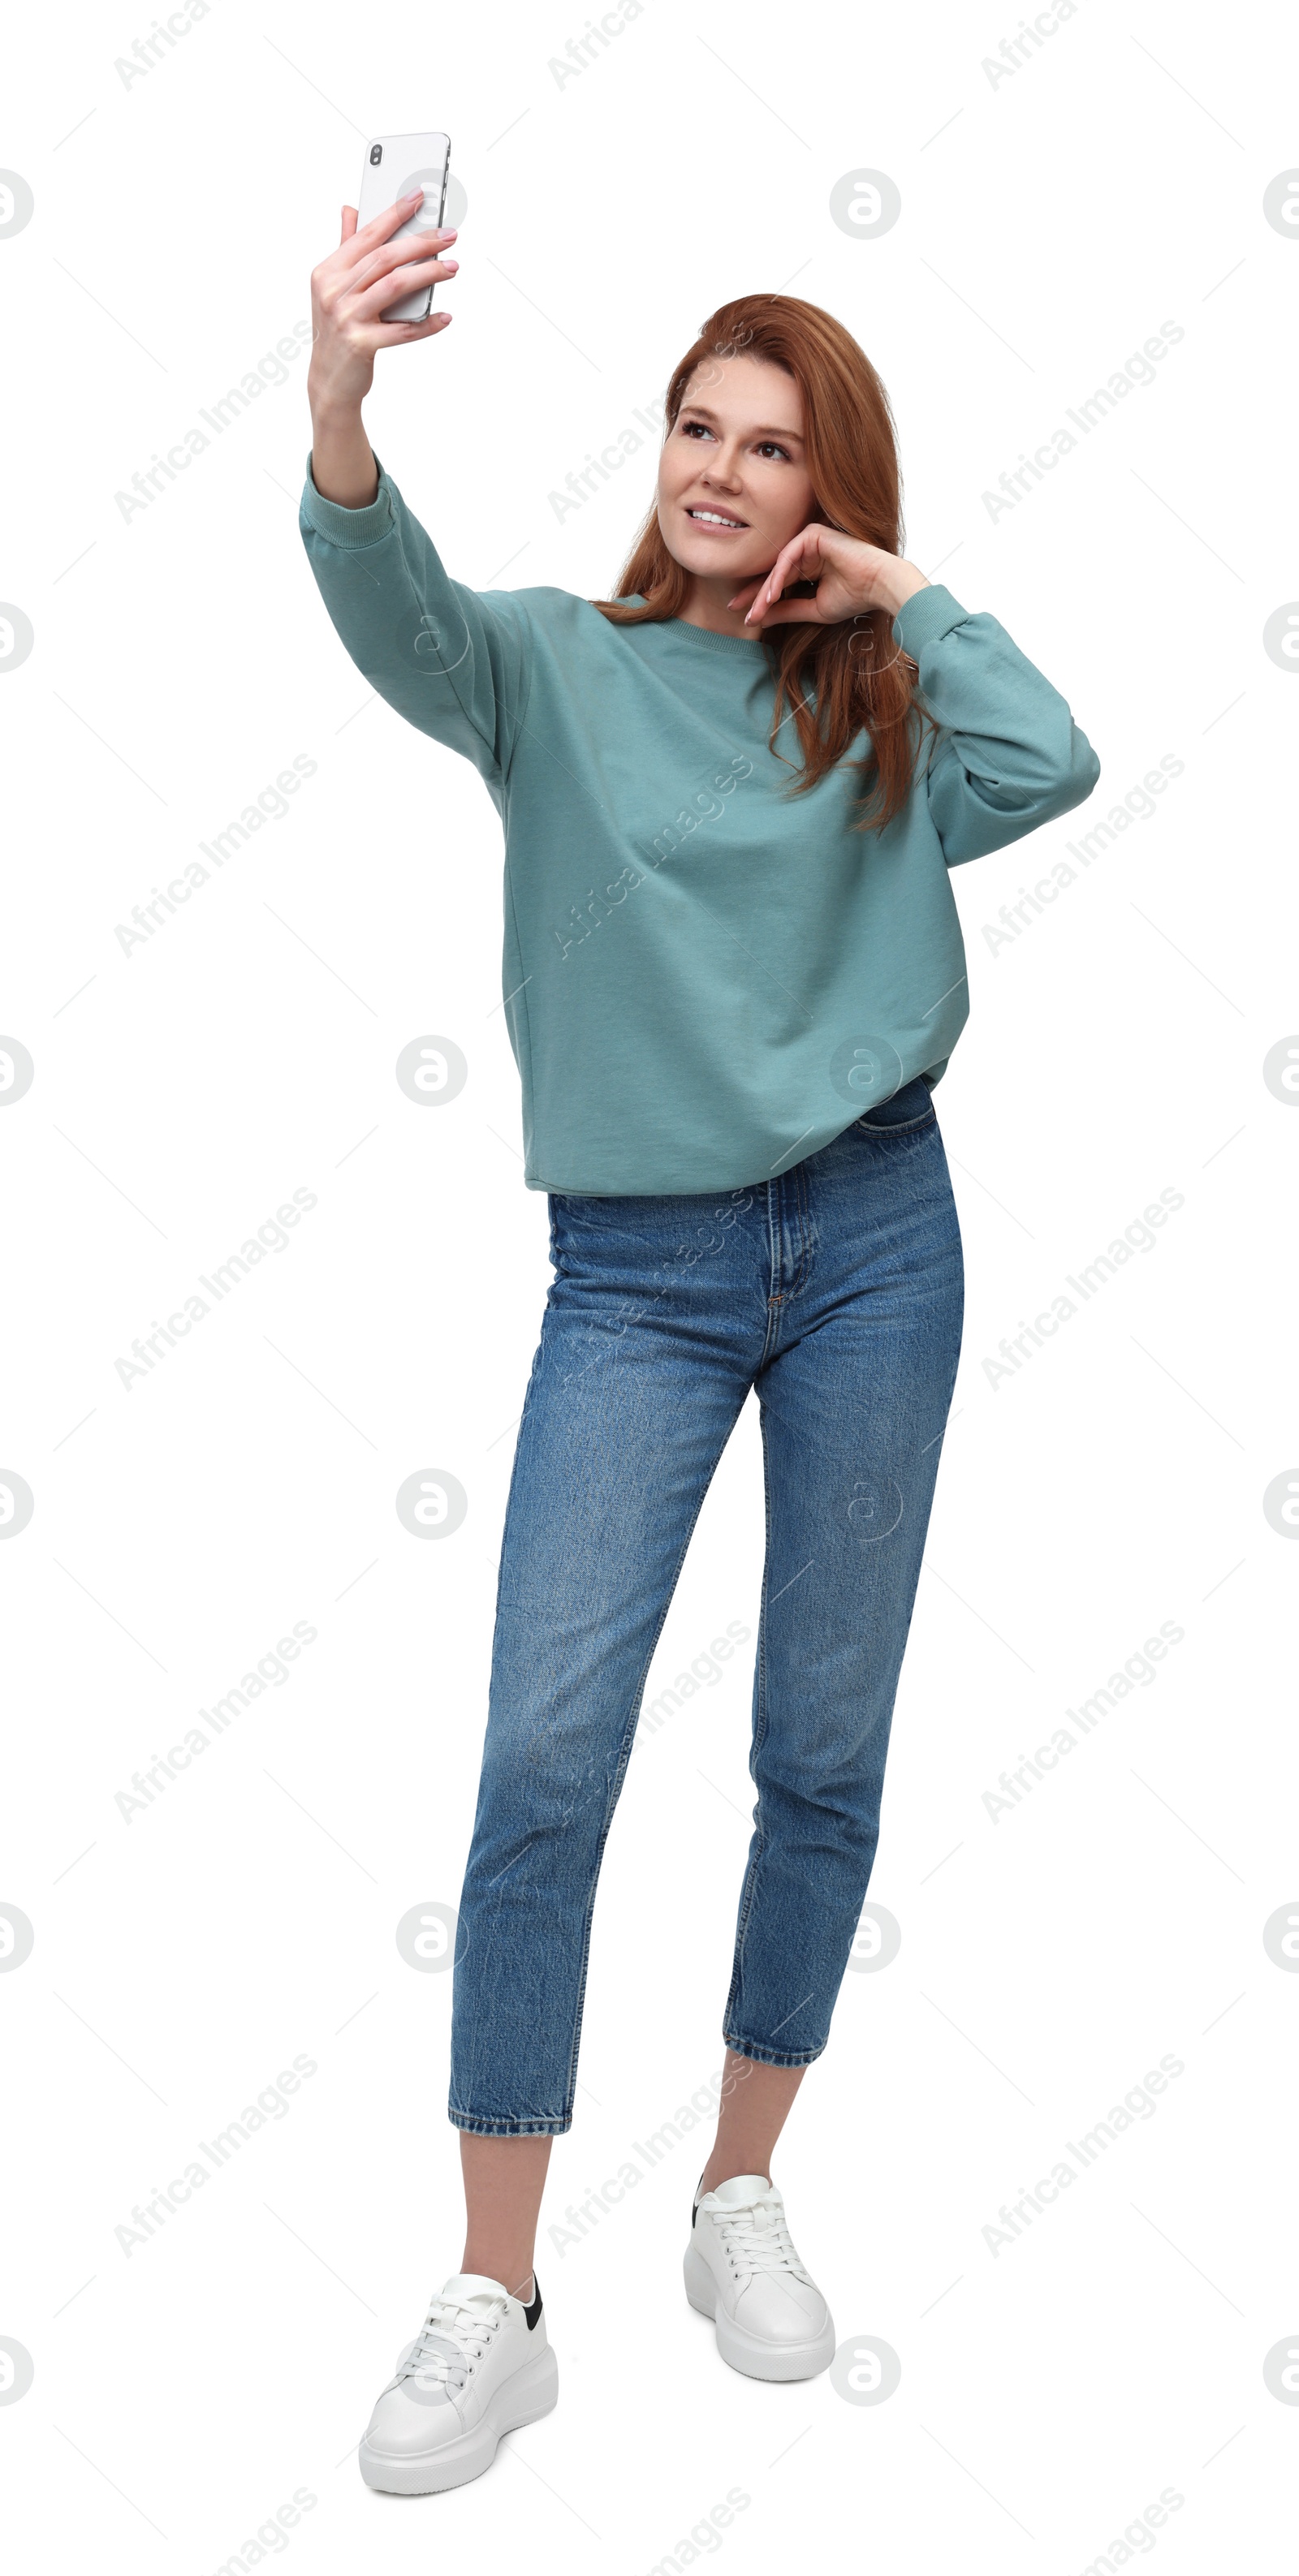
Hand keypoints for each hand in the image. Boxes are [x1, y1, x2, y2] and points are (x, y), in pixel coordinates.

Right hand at [308, 191, 458, 418]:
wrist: (329, 380)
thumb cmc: (337, 330)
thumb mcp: (334, 287)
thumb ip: (345, 248)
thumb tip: (351, 210)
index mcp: (328, 272)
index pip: (366, 235)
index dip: (394, 214)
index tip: (419, 198)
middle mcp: (334, 291)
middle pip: (384, 257)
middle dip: (420, 243)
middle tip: (449, 237)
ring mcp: (347, 318)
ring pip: (394, 286)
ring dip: (427, 274)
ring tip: (451, 268)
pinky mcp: (361, 344)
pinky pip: (402, 330)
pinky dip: (426, 324)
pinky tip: (444, 317)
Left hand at [728, 524, 928, 628]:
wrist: (879, 586)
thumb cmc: (854, 598)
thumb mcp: (813, 609)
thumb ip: (786, 611)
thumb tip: (759, 618)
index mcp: (807, 567)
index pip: (777, 582)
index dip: (759, 599)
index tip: (743, 616)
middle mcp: (806, 551)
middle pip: (773, 573)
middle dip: (754, 593)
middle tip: (735, 609)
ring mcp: (809, 540)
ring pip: (778, 566)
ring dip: (765, 590)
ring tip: (755, 610)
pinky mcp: (813, 533)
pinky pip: (789, 556)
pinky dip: (779, 576)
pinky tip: (772, 594)